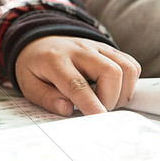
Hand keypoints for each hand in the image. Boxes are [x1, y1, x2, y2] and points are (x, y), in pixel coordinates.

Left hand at [14, 36, 140, 115]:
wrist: (39, 42)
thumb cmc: (35, 66)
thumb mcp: (28, 84)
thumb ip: (46, 98)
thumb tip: (67, 110)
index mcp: (55, 60)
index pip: (77, 83)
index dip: (90, 103)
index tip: (99, 119)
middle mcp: (80, 50)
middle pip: (110, 72)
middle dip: (111, 99)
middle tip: (97, 110)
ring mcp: (97, 47)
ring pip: (127, 68)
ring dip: (123, 92)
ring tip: (105, 101)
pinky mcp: (109, 49)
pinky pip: (131, 65)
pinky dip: (129, 83)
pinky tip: (112, 90)